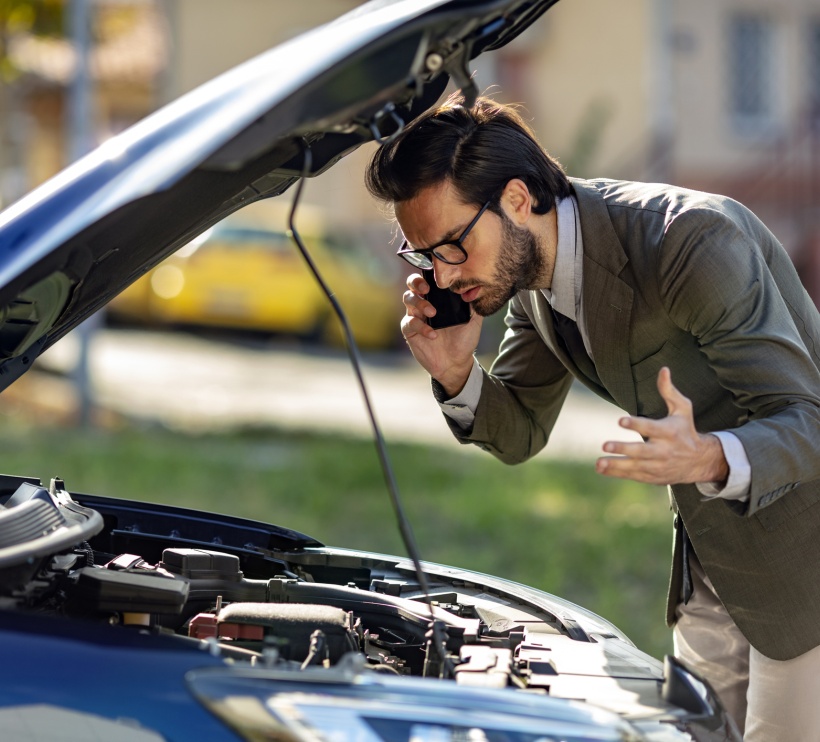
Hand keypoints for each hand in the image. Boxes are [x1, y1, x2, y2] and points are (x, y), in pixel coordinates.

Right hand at [401, 272, 481, 395]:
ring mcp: (417, 317)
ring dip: (419, 303)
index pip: (429, 279)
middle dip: (416, 283)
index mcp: (439, 299)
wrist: (456, 363)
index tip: (436, 277)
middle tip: (426, 289)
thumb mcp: (473, 321)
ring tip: (433, 313)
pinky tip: (433, 335)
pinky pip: (409, 323)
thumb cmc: (464, 340)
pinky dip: (421, 327)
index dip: (428, 274)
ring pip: (408, 299)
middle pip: (412, 285)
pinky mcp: (411, 331)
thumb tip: (476, 288)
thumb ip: (474, 304)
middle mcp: (425, 304)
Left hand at [595, 367, 728, 485]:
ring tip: (598, 463)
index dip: (636, 424)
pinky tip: (601, 469)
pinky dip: (617, 473)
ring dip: (615, 465)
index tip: (621, 420)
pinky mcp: (652, 476)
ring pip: (635, 467)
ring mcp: (658, 466)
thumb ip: (669, 391)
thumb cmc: (686, 429)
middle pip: (641, 451)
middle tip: (605, 445)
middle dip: (623, 449)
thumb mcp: (683, 409)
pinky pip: (633, 475)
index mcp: (669, 432)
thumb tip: (663, 369)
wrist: (699, 461)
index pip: (651, 428)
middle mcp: (663, 451)